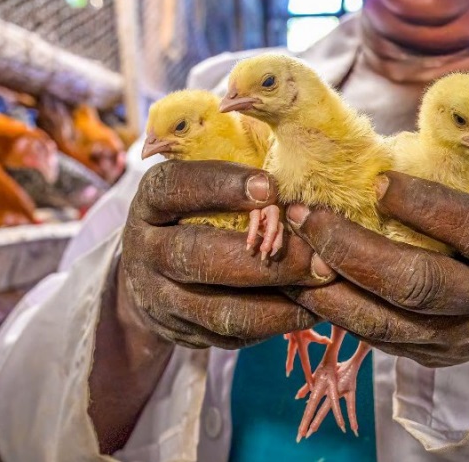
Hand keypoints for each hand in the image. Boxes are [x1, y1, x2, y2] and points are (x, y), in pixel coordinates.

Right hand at [120, 159, 329, 349]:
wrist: (151, 276)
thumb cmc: (197, 209)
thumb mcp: (202, 178)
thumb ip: (238, 157)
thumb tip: (301, 133)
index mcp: (151, 200)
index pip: (176, 188)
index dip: (220, 186)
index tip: (271, 186)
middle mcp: (146, 249)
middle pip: (198, 256)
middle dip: (263, 258)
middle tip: (317, 255)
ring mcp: (160, 297)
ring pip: (217, 307)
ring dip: (277, 298)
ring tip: (323, 284)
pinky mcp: (183, 333)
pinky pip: (231, 335)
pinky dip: (276, 323)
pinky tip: (311, 307)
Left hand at [282, 171, 468, 377]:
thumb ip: (441, 181)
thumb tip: (365, 153)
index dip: (427, 206)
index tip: (378, 182)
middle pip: (420, 283)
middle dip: (353, 250)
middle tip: (305, 215)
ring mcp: (459, 337)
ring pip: (387, 322)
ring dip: (328, 286)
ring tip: (289, 250)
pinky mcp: (427, 357)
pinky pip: (372, 338)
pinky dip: (331, 309)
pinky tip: (299, 281)